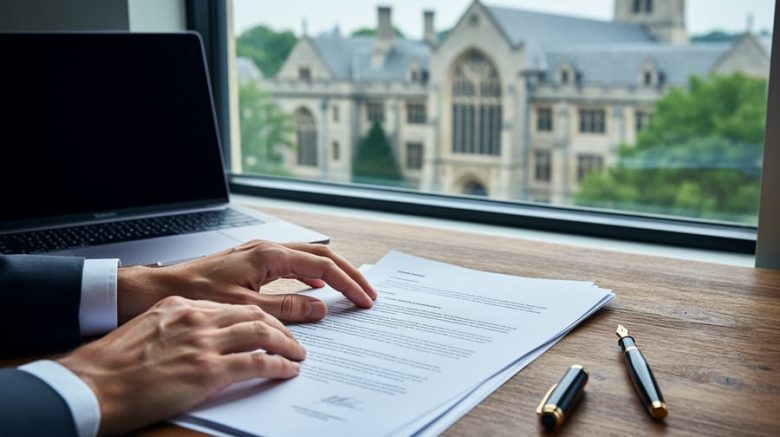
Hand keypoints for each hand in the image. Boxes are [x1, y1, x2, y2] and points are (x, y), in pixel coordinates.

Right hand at [58, 296, 303, 435]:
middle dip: (279, 326)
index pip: (231, 306)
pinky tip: (288, 371)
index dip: (257, 315)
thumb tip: (195, 336)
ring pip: (262, 333)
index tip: (269, 322)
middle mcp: (197, 317)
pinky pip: (257, 363)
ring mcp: (204, 343)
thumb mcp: (147, 330)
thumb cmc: (110, 364)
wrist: (91, 385)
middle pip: (254, 314)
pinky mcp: (208, 371)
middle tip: (293, 338)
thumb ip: (177, 326)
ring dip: (287, 344)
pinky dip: (278, 366)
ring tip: (298, 354)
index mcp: (182, 306)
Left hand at [116, 240, 376, 323]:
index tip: (364, 300)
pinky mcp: (252, 262)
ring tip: (350, 291)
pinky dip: (312, 275)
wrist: (158, 289)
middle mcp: (267, 248)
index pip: (322, 266)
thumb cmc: (195, 294)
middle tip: (368, 294)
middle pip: (322, 255)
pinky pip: (293, 264)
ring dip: (333, 273)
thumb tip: (320, 308)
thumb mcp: (245, 309)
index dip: (347, 283)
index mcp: (269, 255)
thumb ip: (286, 309)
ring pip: (309, 257)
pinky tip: (316, 290)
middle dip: (349, 274)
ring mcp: (260, 253)